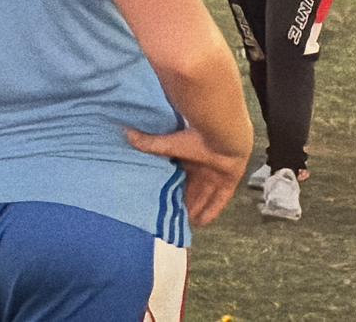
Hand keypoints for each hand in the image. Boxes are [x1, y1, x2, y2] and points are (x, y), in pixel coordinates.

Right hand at [127, 127, 248, 226]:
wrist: (224, 133)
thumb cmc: (196, 137)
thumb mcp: (169, 144)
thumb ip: (148, 143)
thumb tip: (125, 131)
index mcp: (189, 156)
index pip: (178, 176)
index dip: (171, 188)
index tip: (160, 201)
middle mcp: (204, 165)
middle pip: (192, 188)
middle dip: (182, 201)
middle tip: (170, 217)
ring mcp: (217, 174)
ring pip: (204, 196)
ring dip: (195, 209)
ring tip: (182, 224)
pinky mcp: (230, 181)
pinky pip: (220, 200)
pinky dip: (211, 211)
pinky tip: (201, 223)